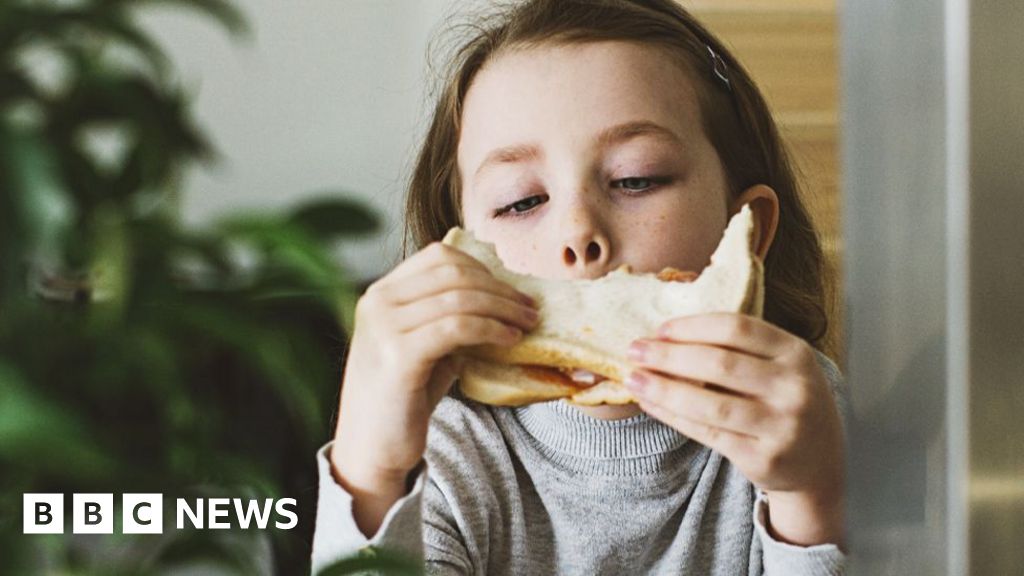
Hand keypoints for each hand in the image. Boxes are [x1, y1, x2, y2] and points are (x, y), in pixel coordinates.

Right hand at [331, 242, 537, 533]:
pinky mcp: (399, 356)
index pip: (439, 257)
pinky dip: (491, 329)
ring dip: (503, 308)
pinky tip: (510, 340)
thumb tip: (502, 297)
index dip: (483, 268)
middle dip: (500, 288)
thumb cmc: (403, 398)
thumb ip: (449, 316)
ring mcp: (385, 328)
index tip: (511, 290)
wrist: (370, 449)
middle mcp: (378, 303)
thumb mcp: (424, 345)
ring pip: (459, 298)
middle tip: (530, 307)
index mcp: (381, 293)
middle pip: (453, 274)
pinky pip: (457, 327)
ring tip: (527, 324)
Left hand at [624, 312, 843, 545]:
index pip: (737, 328)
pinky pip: (707, 433)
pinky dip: (673, 417)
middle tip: (634, 349)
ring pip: (709, 403)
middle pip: (719, 364)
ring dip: (663, 389)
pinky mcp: (763, 458)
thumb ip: (738, 349)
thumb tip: (665, 335)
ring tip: (633, 378)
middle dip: (669, 355)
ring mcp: (782, 426)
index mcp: (796, 353)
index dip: (692, 327)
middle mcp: (794, 388)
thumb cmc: (784, 402)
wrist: (818, 464)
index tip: (659, 329)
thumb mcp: (780, 367)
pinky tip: (651, 405)